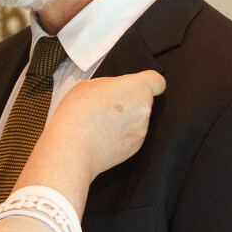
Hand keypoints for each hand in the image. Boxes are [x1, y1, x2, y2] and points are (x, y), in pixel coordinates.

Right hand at [47, 71, 165, 176]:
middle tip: (105, 106)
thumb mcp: (88, 85)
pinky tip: (102, 136)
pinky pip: (131, 136)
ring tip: (100, 122)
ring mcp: (141, 131)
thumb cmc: (78, 114)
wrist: (73, 149)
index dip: (150, 83)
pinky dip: (121, 135)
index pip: (157, 81)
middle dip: (128, 102)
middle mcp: (144, 109)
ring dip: (124, 120)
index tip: (139, 86)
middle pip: (143, 101)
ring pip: (136, 119)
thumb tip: (115, 90)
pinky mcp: (135, 148)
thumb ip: (110, 84)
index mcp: (136, 88)